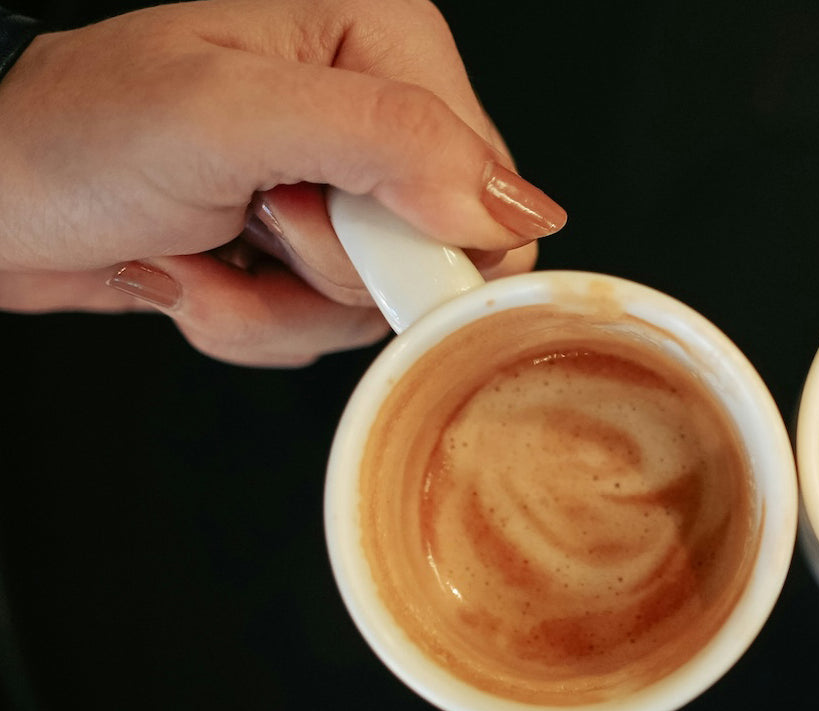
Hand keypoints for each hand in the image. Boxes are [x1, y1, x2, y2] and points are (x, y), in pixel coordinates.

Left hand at [0, 0, 566, 365]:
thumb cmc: (70, 139)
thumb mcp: (227, 121)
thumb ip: (383, 142)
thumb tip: (508, 204)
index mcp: (380, 36)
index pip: (487, 179)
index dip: (407, 237)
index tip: (305, 223)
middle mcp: (375, 102)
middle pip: (441, 252)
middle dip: (328, 275)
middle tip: (249, 224)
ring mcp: (344, 177)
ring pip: (383, 302)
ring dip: (280, 306)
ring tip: (204, 248)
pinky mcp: (311, 240)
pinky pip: (334, 325)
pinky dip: (257, 322)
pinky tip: (199, 271)